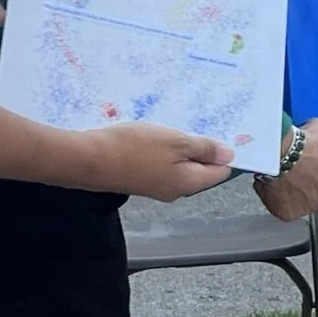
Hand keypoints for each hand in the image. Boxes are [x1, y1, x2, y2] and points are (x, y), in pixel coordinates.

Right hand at [87, 123, 234, 200]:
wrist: (88, 159)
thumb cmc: (134, 148)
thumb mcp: (176, 142)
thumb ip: (204, 149)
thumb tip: (229, 156)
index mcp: (189, 184)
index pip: (220, 172)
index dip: (223, 152)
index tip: (218, 132)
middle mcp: (176, 190)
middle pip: (200, 169)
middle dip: (200, 148)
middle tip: (192, 126)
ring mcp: (156, 187)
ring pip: (180, 165)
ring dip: (179, 147)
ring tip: (170, 129)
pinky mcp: (140, 180)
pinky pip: (161, 165)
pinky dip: (162, 150)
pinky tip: (154, 136)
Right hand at [254, 119, 317, 219]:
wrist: (279, 156)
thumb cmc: (301, 147)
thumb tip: (317, 125)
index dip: (311, 174)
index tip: (302, 167)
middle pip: (310, 196)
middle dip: (301, 186)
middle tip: (289, 172)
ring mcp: (303, 210)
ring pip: (294, 203)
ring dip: (287, 193)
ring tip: (278, 178)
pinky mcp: (285, 215)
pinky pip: (278, 208)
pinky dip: (273, 198)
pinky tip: (271, 184)